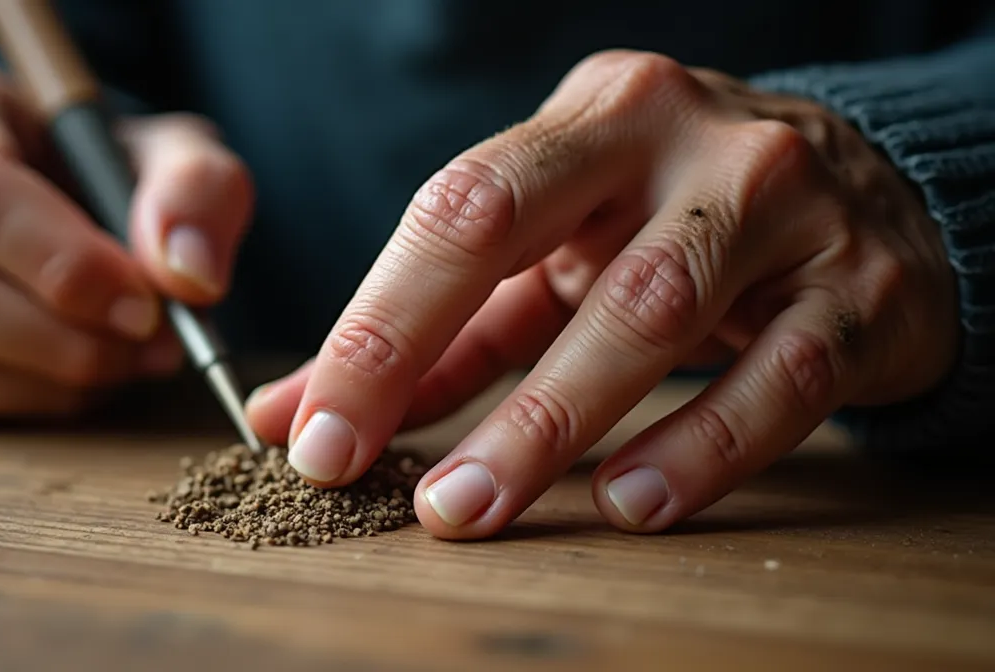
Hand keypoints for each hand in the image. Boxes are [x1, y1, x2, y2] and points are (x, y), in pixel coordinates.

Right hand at [0, 64, 252, 424]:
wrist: (61, 199)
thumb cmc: (109, 170)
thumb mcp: (173, 153)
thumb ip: (197, 192)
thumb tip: (189, 276)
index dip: (64, 265)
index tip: (146, 306)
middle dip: (63, 339)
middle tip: (151, 345)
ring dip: (50, 380)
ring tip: (126, 361)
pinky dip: (28, 403)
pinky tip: (82, 378)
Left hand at [246, 50, 957, 536]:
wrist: (882, 200)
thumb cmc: (679, 227)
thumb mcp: (562, 254)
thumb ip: (440, 329)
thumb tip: (296, 411)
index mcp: (588, 119)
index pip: (453, 209)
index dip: (373, 324)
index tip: (312, 430)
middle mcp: (679, 137)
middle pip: (519, 225)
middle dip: (421, 351)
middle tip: (355, 466)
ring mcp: (781, 206)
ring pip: (650, 310)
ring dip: (549, 422)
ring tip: (477, 505)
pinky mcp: (862, 291)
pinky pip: (778, 378)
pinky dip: (701, 447)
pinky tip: (632, 504)